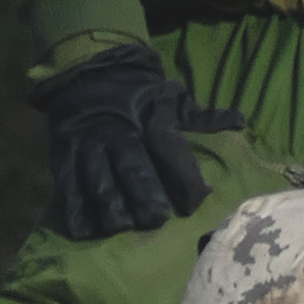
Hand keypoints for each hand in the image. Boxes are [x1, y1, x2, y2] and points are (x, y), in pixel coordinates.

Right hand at [39, 42, 209, 243]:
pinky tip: (85, 230)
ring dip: (109, 205)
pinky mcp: (63, 154)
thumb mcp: (171, 99)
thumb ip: (203, 117)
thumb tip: (239, 121)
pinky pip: (68, 184)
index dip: (183, 177)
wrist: (87, 73)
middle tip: (154, 219)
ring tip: (119, 226)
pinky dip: (75, 208)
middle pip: (132, 166)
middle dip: (143, 195)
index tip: (196, 202)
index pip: (169, 148)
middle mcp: (117, 131)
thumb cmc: (139, 95)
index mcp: (147, 119)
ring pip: (98, 178)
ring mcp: (88, 144)